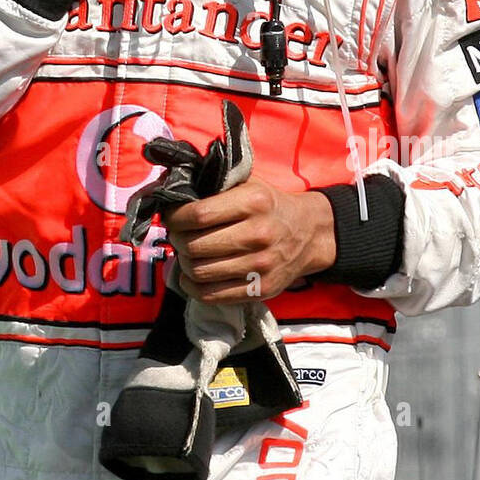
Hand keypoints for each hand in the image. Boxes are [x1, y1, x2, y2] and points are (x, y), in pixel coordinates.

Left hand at [164, 184, 336, 305]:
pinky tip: (192, 276)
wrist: (309, 233)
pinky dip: (192, 287)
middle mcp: (258, 234)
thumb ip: (214, 184)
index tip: (170, 217)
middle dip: (177, 241)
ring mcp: (261, 266)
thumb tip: (172, 186)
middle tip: (177, 236)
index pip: (199, 214)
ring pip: (200, 272)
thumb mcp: (248, 184)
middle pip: (196, 246)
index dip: (175, 218)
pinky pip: (212, 296)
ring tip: (186, 254)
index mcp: (253, 202)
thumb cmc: (269, 205)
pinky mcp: (261, 290)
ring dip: (183, 264)